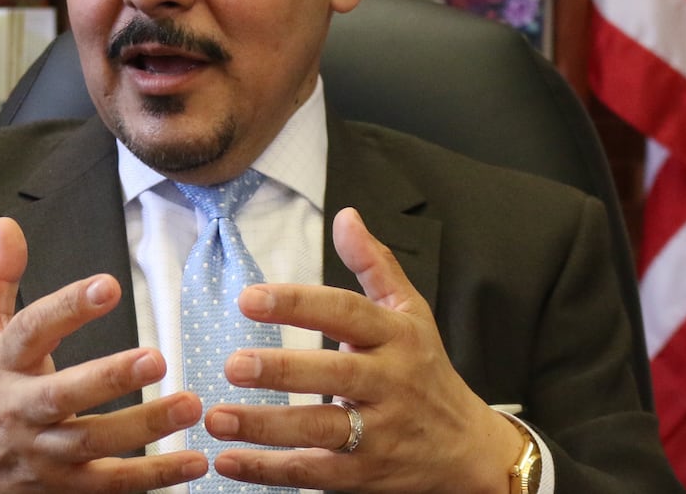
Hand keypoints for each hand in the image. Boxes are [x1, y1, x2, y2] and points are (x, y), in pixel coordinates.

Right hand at [0, 217, 207, 493]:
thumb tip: (7, 224)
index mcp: (0, 364)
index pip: (31, 330)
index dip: (68, 307)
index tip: (108, 285)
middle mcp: (20, 410)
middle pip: (63, 395)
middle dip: (109, 377)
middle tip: (157, 357)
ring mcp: (43, 454)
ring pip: (94, 443)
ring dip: (145, 427)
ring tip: (190, 404)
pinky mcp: (65, 488)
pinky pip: (113, 484)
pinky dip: (155, 475)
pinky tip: (195, 461)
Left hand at [202, 208, 520, 492]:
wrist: (468, 450)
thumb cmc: (427, 371)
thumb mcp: (412, 313)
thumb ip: (375, 265)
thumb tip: (345, 216)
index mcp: (396, 336)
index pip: (346, 313)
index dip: (298, 304)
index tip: (249, 298)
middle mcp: (390, 382)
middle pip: (336, 374)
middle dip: (283, 370)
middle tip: (233, 363)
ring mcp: (380, 432)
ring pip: (322, 429)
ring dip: (266, 426)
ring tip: (217, 417)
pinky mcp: (367, 474)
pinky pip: (315, 473)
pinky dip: (270, 470)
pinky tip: (228, 460)